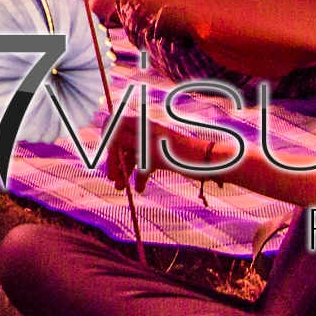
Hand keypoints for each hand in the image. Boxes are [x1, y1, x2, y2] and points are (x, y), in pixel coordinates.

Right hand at [104, 118, 241, 195]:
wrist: (208, 163)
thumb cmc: (179, 154)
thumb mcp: (150, 149)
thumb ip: (127, 139)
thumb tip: (106, 130)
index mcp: (142, 125)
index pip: (114, 126)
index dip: (108, 142)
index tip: (109, 160)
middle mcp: (145, 132)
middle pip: (121, 143)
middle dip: (115, 161)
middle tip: (113, 180)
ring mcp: (153, 144)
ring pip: (132, 155)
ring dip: (125, 171)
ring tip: (121, 189)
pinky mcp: (161, 156)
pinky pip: (145, 164)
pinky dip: (140, 175)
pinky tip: (140, 189)